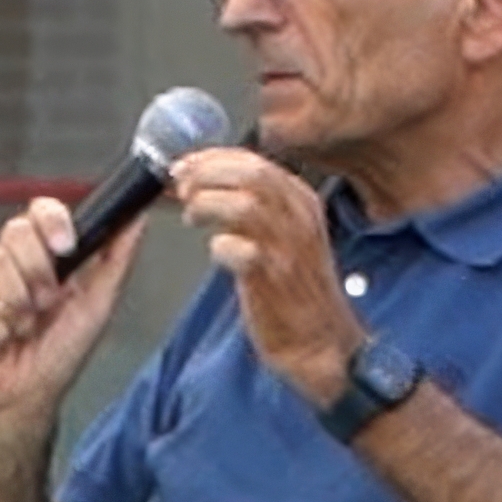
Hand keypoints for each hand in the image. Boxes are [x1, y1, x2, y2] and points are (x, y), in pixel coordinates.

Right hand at [0, 191, 149, 424]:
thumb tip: (136, 217)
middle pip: (15, 230)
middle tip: (45, 305)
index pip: (41, 212)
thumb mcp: (97, 306)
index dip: (52, 221)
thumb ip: (117, 260)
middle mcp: (9, 265)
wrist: (24, 402)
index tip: (66, 247)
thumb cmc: (58, 356)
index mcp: (43, 257)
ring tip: (21, 331)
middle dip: (38, 271)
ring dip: (16, 306)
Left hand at [165, 147, 358, 395]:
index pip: (254, 161)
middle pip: (250, 172)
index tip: (184, 166)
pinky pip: (240, 249)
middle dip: (206, 174)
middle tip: (181, 187)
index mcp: (301, 201)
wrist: (320, 343)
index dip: (211, 159)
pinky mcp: (275, 277)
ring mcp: (289, 246)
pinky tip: (216, 254)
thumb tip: (201, 183)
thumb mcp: (281, 235)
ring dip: (207, 205)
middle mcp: (299, 217)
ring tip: (192, 217)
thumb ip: (249, 207)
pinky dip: (219, 247)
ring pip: (244, 203)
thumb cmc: (294, 291)